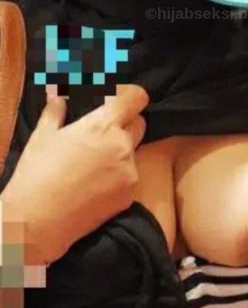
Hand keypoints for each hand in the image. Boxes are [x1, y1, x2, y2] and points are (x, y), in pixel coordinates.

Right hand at [1, 85, 147, 264]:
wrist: (37, 222)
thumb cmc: (37, 173)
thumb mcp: (43, 135)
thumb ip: (56, 111)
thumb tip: (59, 98)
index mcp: (104, 125)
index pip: (137, 98)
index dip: (130, 96)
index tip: (118, 101)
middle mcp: (123, 145)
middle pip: (139, 124)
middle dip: (126, 124)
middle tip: (102, 134)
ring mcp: (129, 171)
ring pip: (133, 153)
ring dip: (119, 153)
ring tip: (91, 166)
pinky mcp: (129, 195)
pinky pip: (128, 177)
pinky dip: (116, 177)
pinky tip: (94, 186)